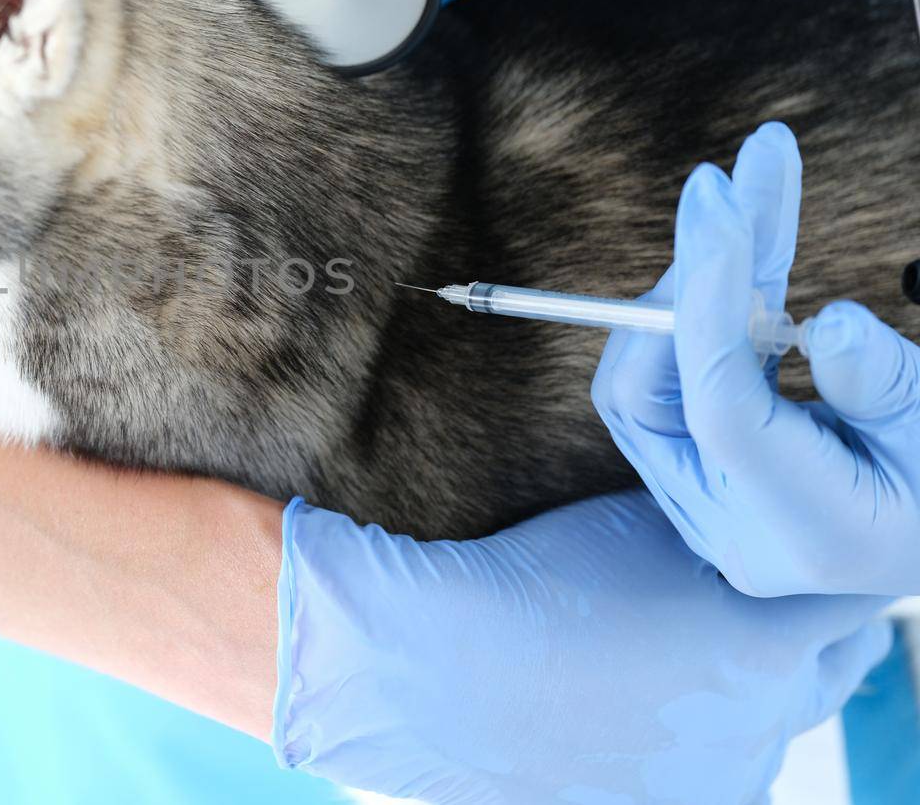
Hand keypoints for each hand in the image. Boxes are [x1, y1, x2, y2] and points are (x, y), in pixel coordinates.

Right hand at [272, 491, 889, 803]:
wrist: (434, 669)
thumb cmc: (529, 584)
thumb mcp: (638, 527)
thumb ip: (722, 525)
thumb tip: (755, 508)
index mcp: (765, 644)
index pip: (850, 594)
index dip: (829, 558)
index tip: (806, 536)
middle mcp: (763, 724)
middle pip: (839, 662)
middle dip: (816, 619)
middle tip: (774, 585)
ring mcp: (718, 777)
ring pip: (783, 722)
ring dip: (767, 683)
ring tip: (700, 644)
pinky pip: (722, 768)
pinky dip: (709, 736)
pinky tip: (656, 704)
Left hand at [593, 122, 919, 596]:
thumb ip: (888, 386)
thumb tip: (829, 324)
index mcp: (808, 533)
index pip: (724, 410)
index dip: (712, 299)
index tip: (718, 200)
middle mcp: (730, 528)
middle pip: (651, 390)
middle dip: (690, 277)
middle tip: (727, 182)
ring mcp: (699, 505)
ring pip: (645, 377)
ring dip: (693, 282)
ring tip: (746, 198)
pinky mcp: (689, 472)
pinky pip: (665, 378)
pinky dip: (701, 308)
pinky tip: (744, 247)